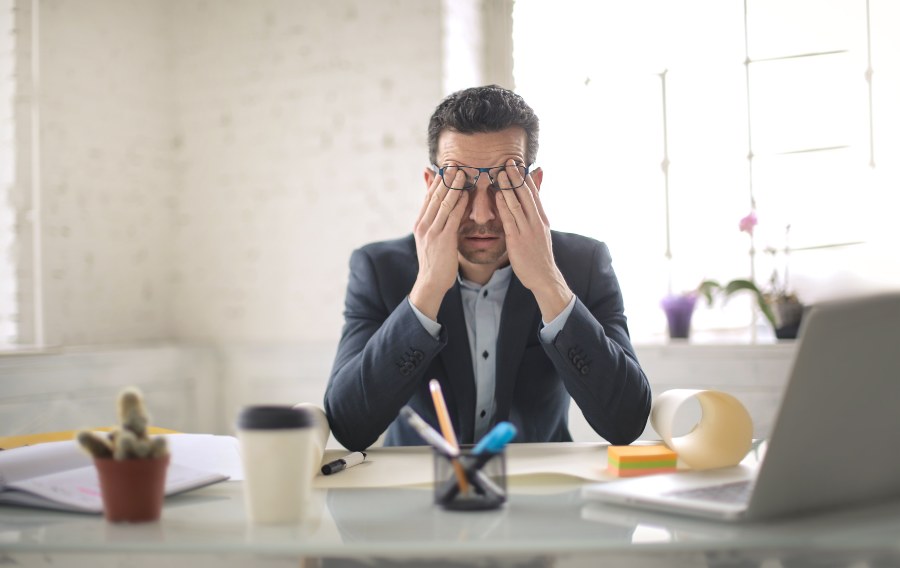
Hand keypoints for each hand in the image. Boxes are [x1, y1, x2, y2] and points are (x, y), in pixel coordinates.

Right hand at [409, 170, 468, 319]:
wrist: (431, 282)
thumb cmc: (435, 261)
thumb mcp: (430, 238)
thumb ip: (435, 221)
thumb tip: (440, 206)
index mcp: (420, 223)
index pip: (429, 196)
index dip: (438, 180)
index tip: (447, 167)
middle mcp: (423, 224)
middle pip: (435, 196)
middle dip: (446, 179)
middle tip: (455, 163)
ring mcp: (432, 231)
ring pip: (443, 203)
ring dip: (454, 186)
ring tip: (462, 172)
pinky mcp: (443, 240)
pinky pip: (452, 217)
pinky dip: (459, 204)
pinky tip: (466, 194)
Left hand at [494, 161, 572, 320]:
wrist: (544, 276)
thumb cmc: (538, 254)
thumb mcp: (540, 231)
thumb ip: (534, 215)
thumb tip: (532, 204)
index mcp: (542, 218)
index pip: (533, 193)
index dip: (525, 178)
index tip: (517, 164)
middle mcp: (536, 221)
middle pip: (526, 194)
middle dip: (517, 177)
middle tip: (508, 161)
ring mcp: (528, 230)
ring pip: (518, 204)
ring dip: (508, 187)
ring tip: (500, 172)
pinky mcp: (518, 240)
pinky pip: (510, 219)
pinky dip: (503, 205)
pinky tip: (497, 195)